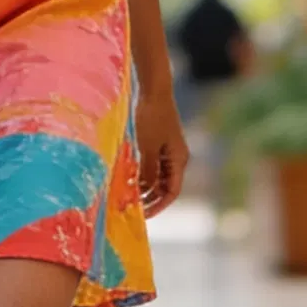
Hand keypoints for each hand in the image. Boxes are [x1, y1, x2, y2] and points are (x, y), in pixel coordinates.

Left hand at [135, 99, 188, 218]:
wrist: (154, 91)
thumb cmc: (151, 118)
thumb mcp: (147, 147)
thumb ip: (147, 171)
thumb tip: (144, 192)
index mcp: (179, 161)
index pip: (172, 192)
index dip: (158, 205)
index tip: (143, 215)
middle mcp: (177, 158)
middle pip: (165, 187)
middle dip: (150, 198)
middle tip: (131, 207)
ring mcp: (169, 151)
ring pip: (158, 177)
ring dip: (145, 187)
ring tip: (127, 195)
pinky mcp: (160, 144)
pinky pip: (153, 166)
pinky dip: (143, 174)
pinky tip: (128, 178)